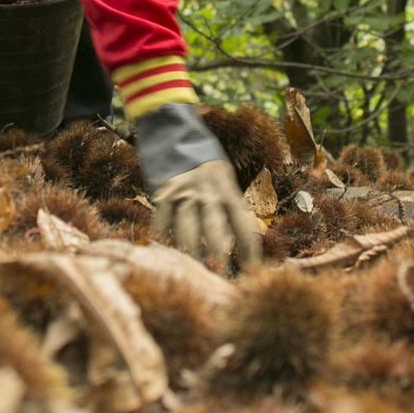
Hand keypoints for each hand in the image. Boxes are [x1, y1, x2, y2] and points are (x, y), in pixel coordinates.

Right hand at [136, 103, 261, 268]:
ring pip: (188, 232)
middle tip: (224, 284)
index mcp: (227, 189)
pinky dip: (164, 240)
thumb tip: (235, 238)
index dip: (249, 251)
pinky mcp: (162, 192)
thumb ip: (227, 203)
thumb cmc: (202, 158)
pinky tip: (167, 256)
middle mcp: (207, 192)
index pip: (243, 225)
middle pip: (216, 233)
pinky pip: (162, 222)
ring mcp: (184, 193)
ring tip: (196, 277)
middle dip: (221, 261)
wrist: (172, 128)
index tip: (252, 272)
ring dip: (193, 257)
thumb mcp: (222, 175)